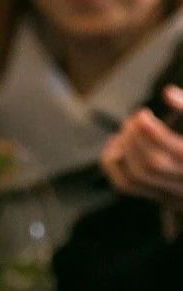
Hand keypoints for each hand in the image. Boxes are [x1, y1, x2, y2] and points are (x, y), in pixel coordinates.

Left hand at [100, 85, 182, 210]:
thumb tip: (168, 93)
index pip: (179, 153)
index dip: (154, 133)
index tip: (143, 114)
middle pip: (154, 164)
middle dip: (136, 137)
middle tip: (134, 119)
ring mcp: (175, 194)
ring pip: (138, 177)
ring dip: (124, 149)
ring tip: (126, 130)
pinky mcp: (162, 197)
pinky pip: (127, 185)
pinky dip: (113, 163)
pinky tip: (117, 144)